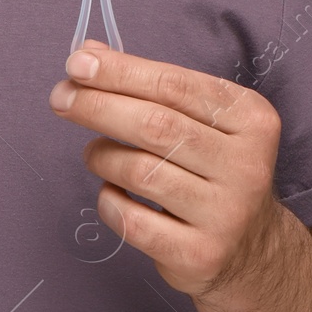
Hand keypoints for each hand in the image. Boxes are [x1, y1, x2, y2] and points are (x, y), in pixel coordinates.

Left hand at [48, 40, 289, 299]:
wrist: (251, 247)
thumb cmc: (212, 167)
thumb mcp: (199, 117)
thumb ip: (149, 84)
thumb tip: (88, 57)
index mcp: (250, 118)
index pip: (174, 84)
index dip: (119, 72)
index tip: (76, 65)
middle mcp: (245, 165)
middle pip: (156, 125)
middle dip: (98, 106)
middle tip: (60, 98)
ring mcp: (226, 214)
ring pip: (141, 171)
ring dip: (102, 155)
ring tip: (93, 152)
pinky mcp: (200, 255)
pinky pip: (132, 221)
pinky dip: (109, 200)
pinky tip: (112, 191)